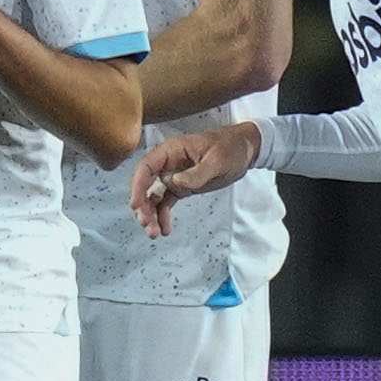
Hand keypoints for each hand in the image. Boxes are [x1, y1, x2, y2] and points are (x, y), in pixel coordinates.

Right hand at [129, 123, 263, 237]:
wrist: (245, 150)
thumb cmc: (231, 147)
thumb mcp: (217, 160)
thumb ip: (196, 173)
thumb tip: (174, 182)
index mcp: (172, 150)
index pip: (146, 167)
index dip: (137, 185)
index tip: (136, 204)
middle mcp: (168, 163)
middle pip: (146, 185)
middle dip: (143, 206)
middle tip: (148, 225)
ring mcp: (174, 176)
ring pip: (153, 197)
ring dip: (151, 215)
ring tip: (154, 233)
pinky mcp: (182, 187)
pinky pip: (166, 202)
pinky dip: (163, 216)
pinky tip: (165, 230)